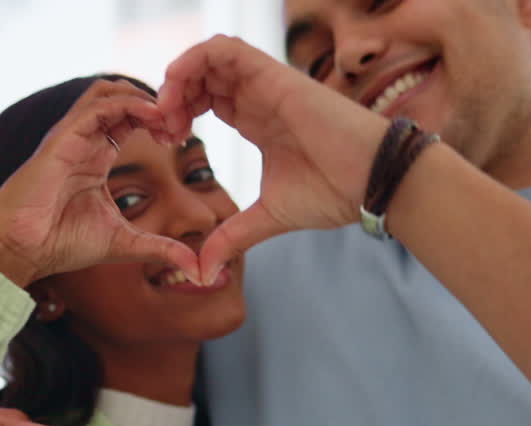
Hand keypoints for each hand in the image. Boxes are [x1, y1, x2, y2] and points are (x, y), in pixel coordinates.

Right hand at [0, 80, 201, 285]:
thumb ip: (161, 249)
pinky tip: (153, 118)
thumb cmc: (61, 243)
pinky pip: (99, 106)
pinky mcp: (63, 138)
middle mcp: (84, 140)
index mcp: (96, 156)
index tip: (181, 138)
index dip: (159, 121)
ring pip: (108, 91)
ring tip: (168, 117)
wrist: (21, 249)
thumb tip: (198, 270)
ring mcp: (72, 135)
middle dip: (155, 104)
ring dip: (143, 97)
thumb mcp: (125, 243)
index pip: (130, 119)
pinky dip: (129, 105)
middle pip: (122, 97)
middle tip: (179, 125)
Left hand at [158, 35, 388, 281]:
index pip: (207, 100)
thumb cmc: (333, 194)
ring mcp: (266, 84)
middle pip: (203, 76)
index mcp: (257, 123)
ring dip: (179, 75)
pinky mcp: (274, 75)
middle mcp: (259, 98)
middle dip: (172, 95)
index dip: (179, 114)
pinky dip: (195, 58)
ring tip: (166, 107)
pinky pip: (226, 49)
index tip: (167, 142)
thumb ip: (231, 237)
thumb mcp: (268, 218)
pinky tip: (179, 85)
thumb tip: (203, 272)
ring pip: (210, 57)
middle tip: (160, 127)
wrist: (369, 181)